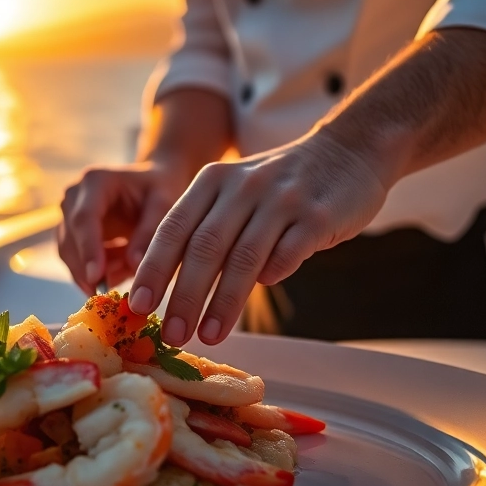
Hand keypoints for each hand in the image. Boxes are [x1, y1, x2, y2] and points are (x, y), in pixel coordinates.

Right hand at [57, 163, 191, 294]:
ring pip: (70, 256)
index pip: (84, 218)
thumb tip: (134, 266)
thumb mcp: (163, 204)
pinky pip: (78, 263)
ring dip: (95, 273)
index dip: (88, 249)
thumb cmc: (159, 189)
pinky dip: (99, 273)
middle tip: (112, 296)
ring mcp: (67, 216)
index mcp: (95, 182)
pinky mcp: (70, 235)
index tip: (96, 278)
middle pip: (70, 241)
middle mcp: (73, 197)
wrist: (151, 184)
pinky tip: (121, 269)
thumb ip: (149, 233)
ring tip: (127, 273)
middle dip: (88, 271)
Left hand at [128, 132, 390, 345]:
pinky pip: (290, 250)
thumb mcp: (234, 193)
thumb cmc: (278, 186)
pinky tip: (265, 289)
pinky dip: (274, 272)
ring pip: (244, 256)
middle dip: (184, 295)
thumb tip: (169, 289)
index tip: (138, 305)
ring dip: (224, 301)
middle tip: (172, 334)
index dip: (153, 269)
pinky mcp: (317, 215)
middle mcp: (243, 186)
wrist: (348, 150)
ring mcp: (281, 199)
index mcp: (212, 181)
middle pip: (204, 247)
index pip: (173, 228)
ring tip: (209, 335)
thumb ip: (205, 230)